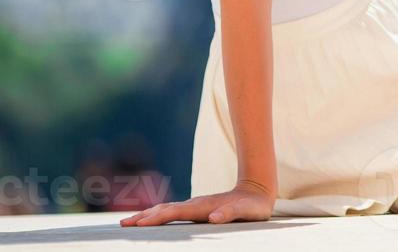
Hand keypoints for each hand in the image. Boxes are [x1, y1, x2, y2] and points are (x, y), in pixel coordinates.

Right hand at [119, 180, 274, 226]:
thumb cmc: (253, 206)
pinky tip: (149, 219)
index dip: (158, 218)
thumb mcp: (246, 211)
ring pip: (166, 209)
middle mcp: (196, 204)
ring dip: (147, 215)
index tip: (140, 223)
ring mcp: (195, 206)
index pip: (175, 213)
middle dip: (144, 216)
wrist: (257, 190)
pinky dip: (156, 215)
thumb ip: (231, 213)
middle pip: (165, 210)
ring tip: (128, 221)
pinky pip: (171, 212)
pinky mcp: (196, 209)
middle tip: (122, 224)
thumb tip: (214, 217)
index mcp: (203, 207)